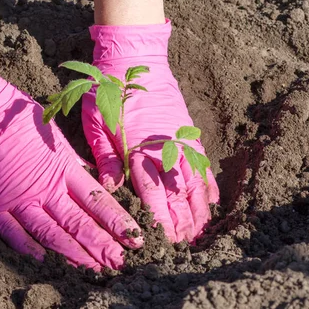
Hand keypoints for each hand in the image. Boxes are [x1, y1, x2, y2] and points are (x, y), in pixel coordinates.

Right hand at [0, 38, 142, 269]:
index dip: (117, 221)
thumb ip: (69, 157)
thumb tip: (90, 172)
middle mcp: (43, 186)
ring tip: (95, 269)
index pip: (97, 200)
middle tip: (123, 263)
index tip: (135, 237)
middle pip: (79, 222)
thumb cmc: (10, 109)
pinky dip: (28, 248)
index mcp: (60, 166)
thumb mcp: (49, 129)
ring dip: (75, 253)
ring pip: (51, 233)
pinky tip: (44, 261)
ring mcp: (16, 198)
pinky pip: (12, 233)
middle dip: (103, 244)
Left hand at [82, 20, 219, 242]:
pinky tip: (213, 202)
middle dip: (182, 222)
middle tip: (185, 247)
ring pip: (195, 182)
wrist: (134, 60)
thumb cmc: (108, 92)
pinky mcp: (188, 133)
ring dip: (199, 209)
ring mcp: (180, 141)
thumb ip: (106, 156)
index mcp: (139, 149)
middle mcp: (164, 149)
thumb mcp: (96, 122)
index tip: (164, 241)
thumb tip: (112, 188)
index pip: (152, 193)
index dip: (160, 219)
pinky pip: (203, 163)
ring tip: (202, 233)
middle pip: (177, 194)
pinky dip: (209, 184)